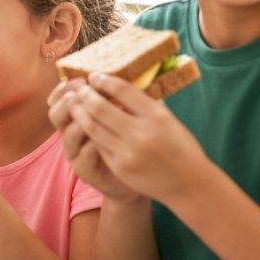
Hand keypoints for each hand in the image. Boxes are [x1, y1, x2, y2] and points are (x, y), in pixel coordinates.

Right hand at [48, 78, 137, 199]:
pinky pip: (83, 156)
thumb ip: (119, 98)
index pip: (60, 97)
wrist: (137, 175)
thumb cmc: (131, 141)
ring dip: (80, 120)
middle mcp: (71, 133)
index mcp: (77, 116)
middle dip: (68, 101)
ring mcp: (75, 152)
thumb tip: (126, 72)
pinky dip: (92, 145)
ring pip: (67, 133)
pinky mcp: (84, 170)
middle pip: (56, 113)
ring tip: (95, 112)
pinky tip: (106, 137)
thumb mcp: (125, 115)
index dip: (65, 87)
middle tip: (83, 93)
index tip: (82, 79)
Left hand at [57, 72, 209, 206]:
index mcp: (156, 116)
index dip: (103, 80)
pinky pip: (97, 144)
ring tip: (72, 101)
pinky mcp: (119, 166)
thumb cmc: (179, 146)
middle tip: (79, 88)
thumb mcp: (167, 119)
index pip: (122, 90)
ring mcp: (128, 152)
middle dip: (85, 94)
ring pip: (92, 126)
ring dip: (78, 111)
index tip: (93, 76)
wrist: (188, 183)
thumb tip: (115, 84)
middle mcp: (141, 133)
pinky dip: (87, 130)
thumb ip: (143, 104)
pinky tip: (81, 121)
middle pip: (100, 107)